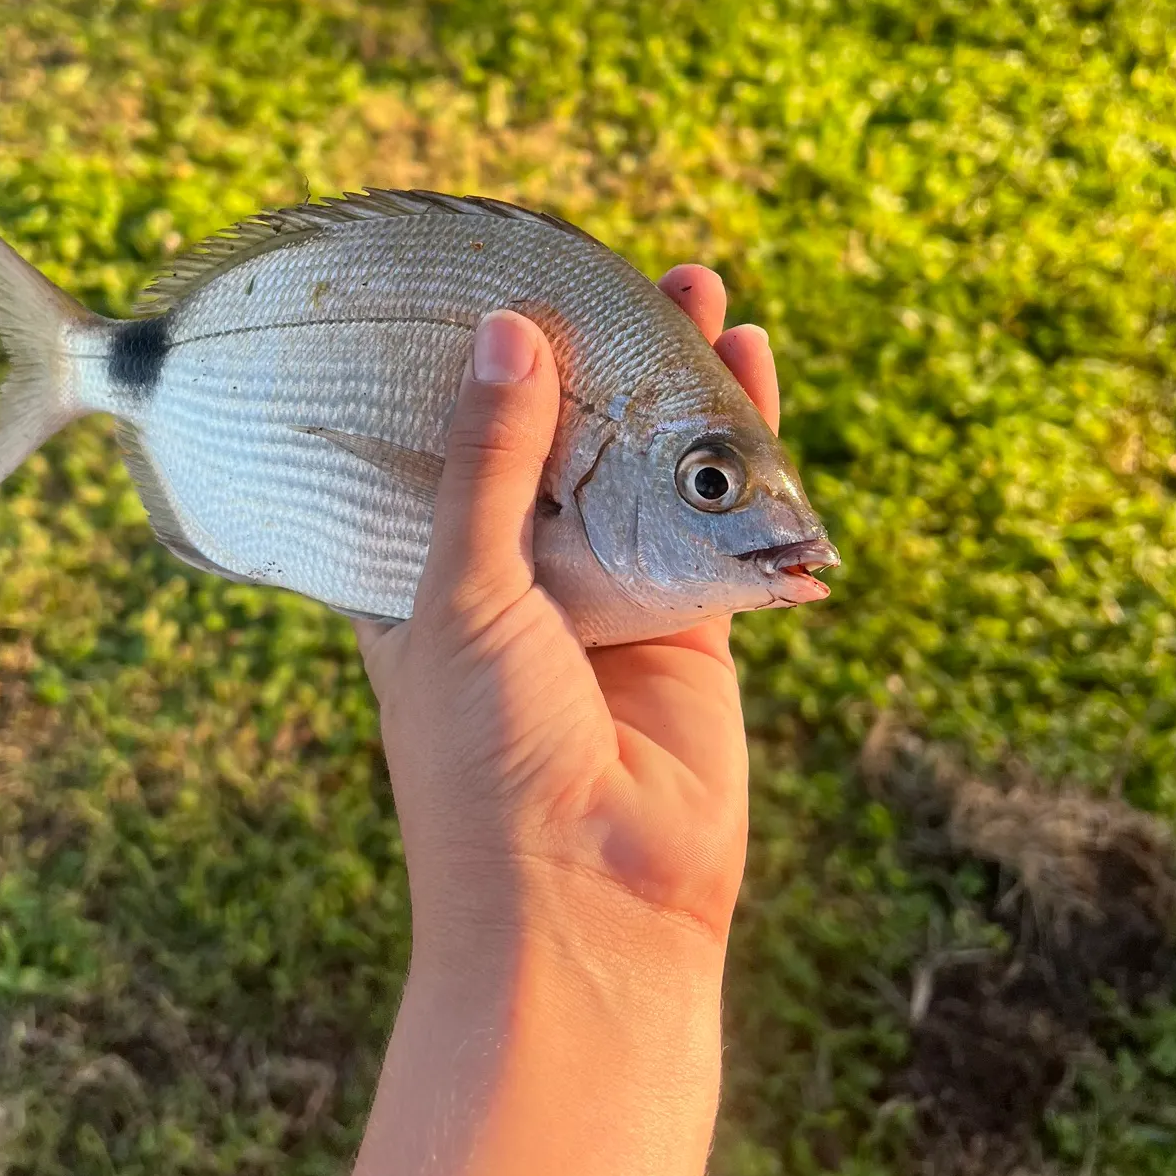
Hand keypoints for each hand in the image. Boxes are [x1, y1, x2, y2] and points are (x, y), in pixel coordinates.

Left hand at [354, 266, 779, 969]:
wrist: (585, 908)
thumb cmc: (483, 761)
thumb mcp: (462, 596)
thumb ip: (489, 469)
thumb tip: (506, 335)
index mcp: (426, 579)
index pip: (446, 450)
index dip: (476, 372)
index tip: (501, 285)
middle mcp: (515, 584)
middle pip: (556, 447)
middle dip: (588, 361)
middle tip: (614, 267)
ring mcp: (604, 602)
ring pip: (639, 470)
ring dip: (669, 387)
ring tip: (695, 287)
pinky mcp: (686, 627)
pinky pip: (710, 521)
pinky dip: (732, 451)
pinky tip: (749, 372)